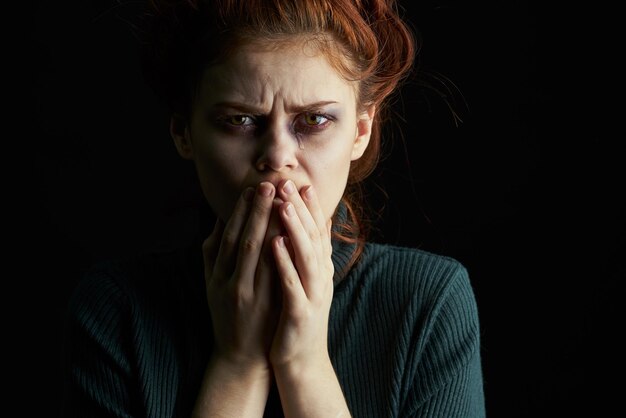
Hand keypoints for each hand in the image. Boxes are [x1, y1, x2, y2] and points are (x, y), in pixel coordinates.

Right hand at [202, 182, 281, 371]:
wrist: (240, 357)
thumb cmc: (227, 314)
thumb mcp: (212, 284)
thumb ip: (214, 253)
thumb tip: (220, 218)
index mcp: (216, 276)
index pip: (228, 236)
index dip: (239, 211)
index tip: (251, 188)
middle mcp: (229, 283)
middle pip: (243, 240)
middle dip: (256, 211)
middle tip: (267, 184)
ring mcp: (248, 296)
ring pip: (257, 254)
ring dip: (269, 225)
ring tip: (280, 200)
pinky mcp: (264, 307)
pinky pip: (274, 275)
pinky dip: (280, 253)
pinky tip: (287, 235)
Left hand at [269, 180, 334, 369]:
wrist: (302, 361)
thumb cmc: (297, 317)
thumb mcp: (305, 283)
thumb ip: (305, 256)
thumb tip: (305, 228)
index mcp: (319, 270)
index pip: (318, 233)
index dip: (311, 208)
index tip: (302, 183)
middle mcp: (320, 279)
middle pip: (314, 238)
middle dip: (302, 209)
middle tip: (290, 184)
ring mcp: (313, 296)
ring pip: (306, 256)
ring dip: (295, 229)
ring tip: (283, 205)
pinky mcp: (301, 314)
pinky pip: (292, 284)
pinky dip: (285, 263)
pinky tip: (275, 244)